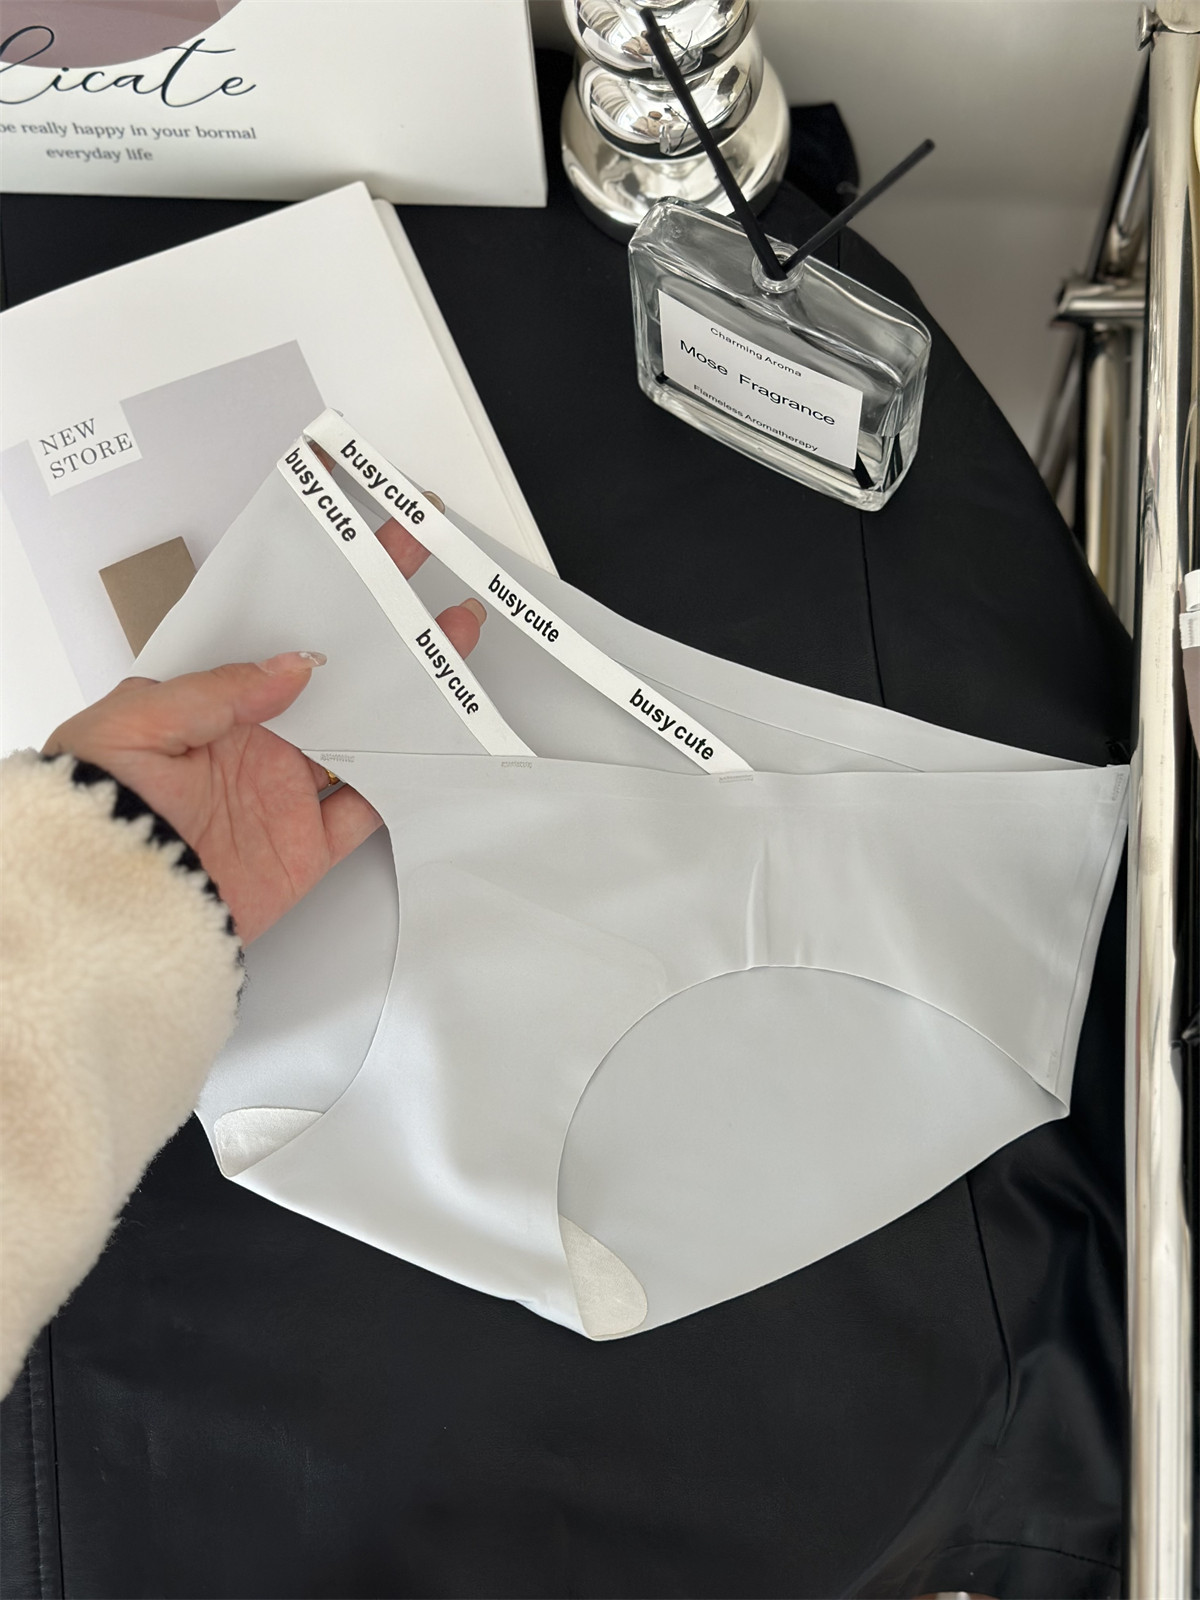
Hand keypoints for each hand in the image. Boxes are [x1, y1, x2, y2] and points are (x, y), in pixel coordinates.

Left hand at [43, 507, 480, 943]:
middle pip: (337, 683)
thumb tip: (295, 664)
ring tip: (452, 653)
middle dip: (387, 638)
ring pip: (367, 736)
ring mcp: (286, 794)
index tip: (359, 559)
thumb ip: (217, 691)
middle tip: (429, 597)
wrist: (108, 908)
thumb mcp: (134, 724)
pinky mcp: (308, 848)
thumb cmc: (96, 812)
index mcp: (212, 706)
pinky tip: (441, 744)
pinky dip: (407, 783)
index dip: (317, 600)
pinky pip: (370, 810)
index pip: (278, 642)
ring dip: (413, 697)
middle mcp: (257, 744)